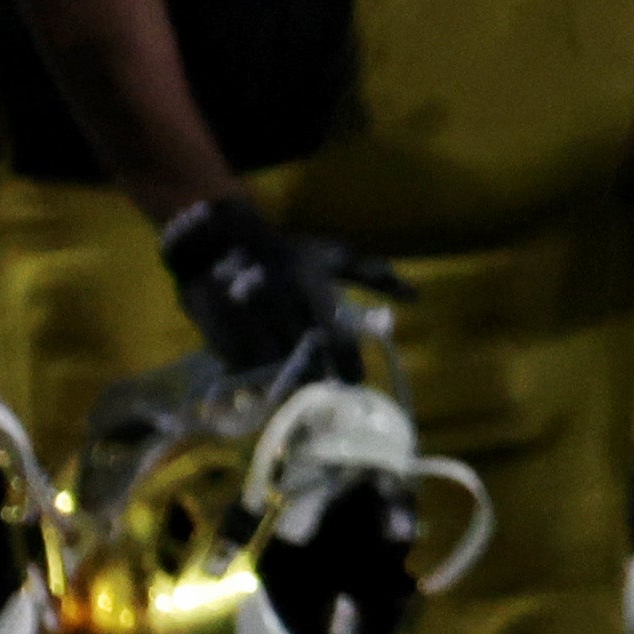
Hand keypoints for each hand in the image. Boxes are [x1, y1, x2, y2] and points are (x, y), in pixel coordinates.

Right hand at [158, 194, 394, 378]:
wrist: (218, 245)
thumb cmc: (287, 253)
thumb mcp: (331, 257)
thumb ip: (373, 277)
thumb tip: (415, 296)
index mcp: (312, 290)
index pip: (337, 340)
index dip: (348, 366)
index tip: (355, 382)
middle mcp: (282, 310)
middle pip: (307, 364)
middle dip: (318, 380)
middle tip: (326, 388)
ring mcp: (249, 326)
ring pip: (276, 374)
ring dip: (288, 384)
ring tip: (298, 388)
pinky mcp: (223, 339)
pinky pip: (246, 375)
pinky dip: (257, 382)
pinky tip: (267, 380)